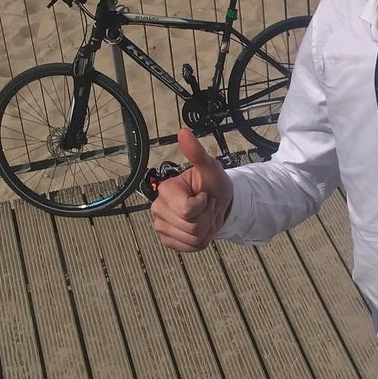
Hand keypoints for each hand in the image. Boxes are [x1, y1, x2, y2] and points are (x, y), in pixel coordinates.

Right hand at [151, 128, 232, 251]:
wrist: (219, 203)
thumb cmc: (213, 184)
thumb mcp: (211, 168)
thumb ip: (197, 152)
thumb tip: (183, 131)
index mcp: (166, 189)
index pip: (187, 210)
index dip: (204, 204)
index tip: (205, 195)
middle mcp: (158, 208)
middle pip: (190, 225)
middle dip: (207, 217)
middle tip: (207, 205)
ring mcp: (161, 225)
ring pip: (191, 237)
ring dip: (206, 228)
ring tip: (204, 215)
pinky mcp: (167, 240)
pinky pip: (188, 247)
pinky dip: (200, 240)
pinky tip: (200, 227)